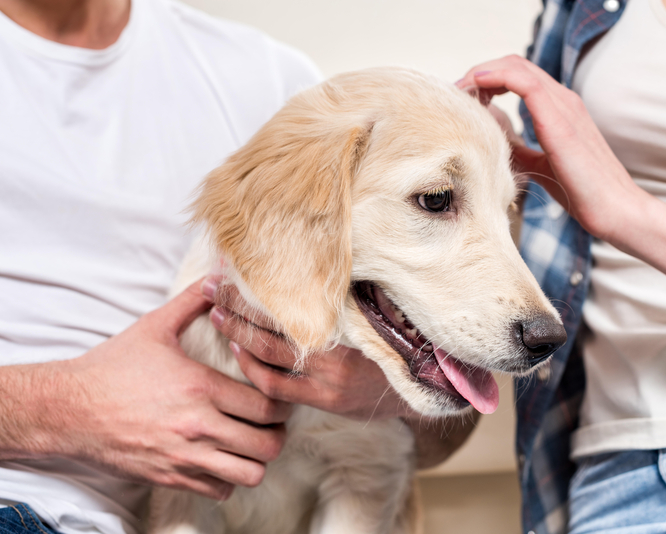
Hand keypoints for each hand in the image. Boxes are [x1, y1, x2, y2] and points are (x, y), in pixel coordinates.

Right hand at [39, 279, 290, 499]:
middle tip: (272, 421)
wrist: (66, 409)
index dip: (282, 401)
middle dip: (278, 432)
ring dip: (257, 458)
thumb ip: (193, 301)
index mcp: (200, 387)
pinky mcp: (169, 477)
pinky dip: (229, 477)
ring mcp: (184, 456)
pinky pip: (219, 489)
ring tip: (251, 441)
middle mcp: (197, 426)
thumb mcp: (154, 327)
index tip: (279, 395)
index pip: (267, 404)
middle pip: (267, 443)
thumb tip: (220, 275)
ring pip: (250, 473)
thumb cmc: (111, 367)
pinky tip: (223, 457)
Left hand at [206, 277, 414, 421]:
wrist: (424, 385)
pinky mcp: (324, 400)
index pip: (292, 299)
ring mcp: (328, 378)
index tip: (234, 265)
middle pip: (273, 324)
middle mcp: (336, 349)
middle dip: (238, 304)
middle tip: (212, 285)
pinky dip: (254, 369)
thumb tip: (316, 259)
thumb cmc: (397, 337)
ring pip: (269, 356)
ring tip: (217, 315)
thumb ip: (346, 289)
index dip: (258, 284)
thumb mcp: (376, 306)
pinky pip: (277, 387)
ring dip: (239, 335)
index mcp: (347, 320)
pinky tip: (239, 352)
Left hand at [458, 55, 643, 241]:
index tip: (462, 102)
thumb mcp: (540, 165)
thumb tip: (491, 140)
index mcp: (559, 108)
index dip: (485, 81)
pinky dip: (495, 77)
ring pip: (515, 66)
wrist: (615, 210)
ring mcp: (563, 105)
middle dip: (477, 74)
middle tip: (454, 97)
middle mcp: (562, 99)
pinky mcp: (559, 118)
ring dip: (480, 74)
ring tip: (459, 94)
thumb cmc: (583, 193)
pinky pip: (524, 81)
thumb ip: (518, 148)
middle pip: (512, 65)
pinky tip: (475, 88)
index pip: (516, 76)